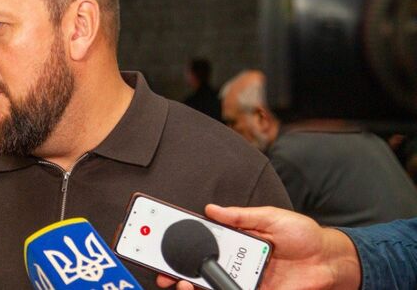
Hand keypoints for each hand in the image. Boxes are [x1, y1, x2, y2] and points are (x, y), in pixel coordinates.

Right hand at [157, 204, 360, 289]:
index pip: (202, 239)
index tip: (161, 237)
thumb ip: (240, 216)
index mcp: (236, 239)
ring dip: (189, 284)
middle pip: (198, 266)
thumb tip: (211, 209)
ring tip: (178, 282)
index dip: (181, 240)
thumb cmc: (304, 235)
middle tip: (161, 269)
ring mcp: (243, 280)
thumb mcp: (271, 216)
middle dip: (175, 268)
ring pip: (209, 284)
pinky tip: (200, 288)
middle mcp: (236, 260)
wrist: (330, 261)